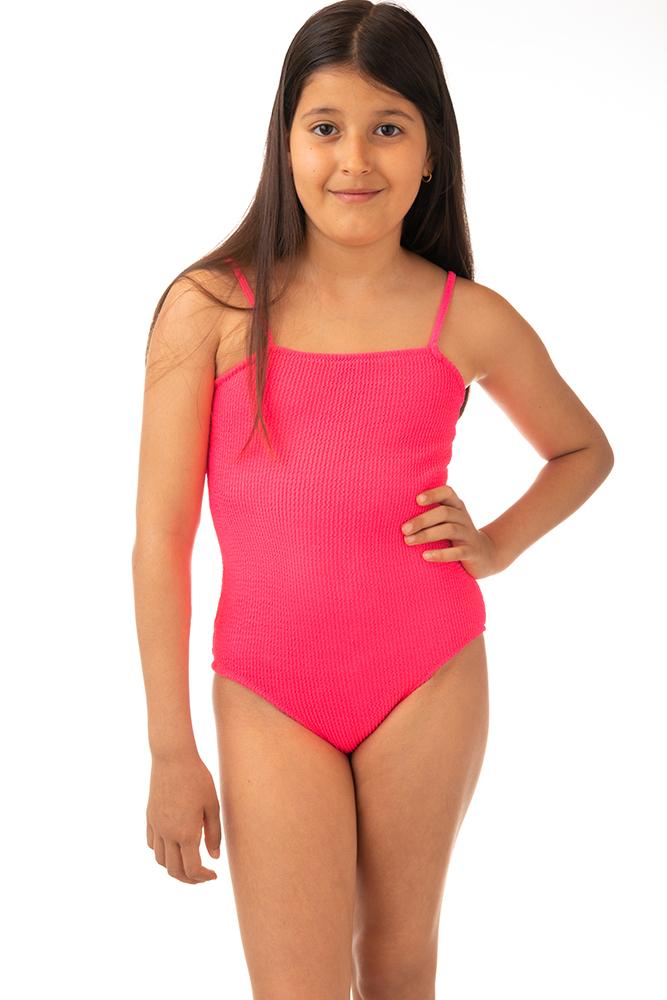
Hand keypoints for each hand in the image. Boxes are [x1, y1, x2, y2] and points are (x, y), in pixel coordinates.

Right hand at [146, 752, 221, 882]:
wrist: (172, 758)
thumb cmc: (198, 779)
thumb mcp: (212, 806)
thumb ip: (214, 834)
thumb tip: (214, 857)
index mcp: (186, 833)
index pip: (192, 869)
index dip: (203, 877)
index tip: (214, 875)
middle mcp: (168, 834)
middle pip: (174, 870)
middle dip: (189, 879)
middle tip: (203, 877)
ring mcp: (156, 827)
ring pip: (160, 860)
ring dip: (174, 868)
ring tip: (189, 863)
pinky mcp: (150, 818)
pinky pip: (152, 845)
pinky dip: (162, 853)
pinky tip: (174, 847)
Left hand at [400, 484, 499, 579]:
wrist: (485, 555)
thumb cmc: (457, 535)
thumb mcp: (448, 520)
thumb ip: (431, 513)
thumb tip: (396, 509)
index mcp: (457, 507)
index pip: (447, 493)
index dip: (433, 494)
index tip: (416, 500)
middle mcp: (463, 518)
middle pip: (444, 513)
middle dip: (422, 520)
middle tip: (404, 529)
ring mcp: (468, 535)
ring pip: (449, 530)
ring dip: (426, 535)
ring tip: (408, 541)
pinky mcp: (471, 552)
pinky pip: (457, 552)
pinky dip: (440, 554)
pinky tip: (425, 556)